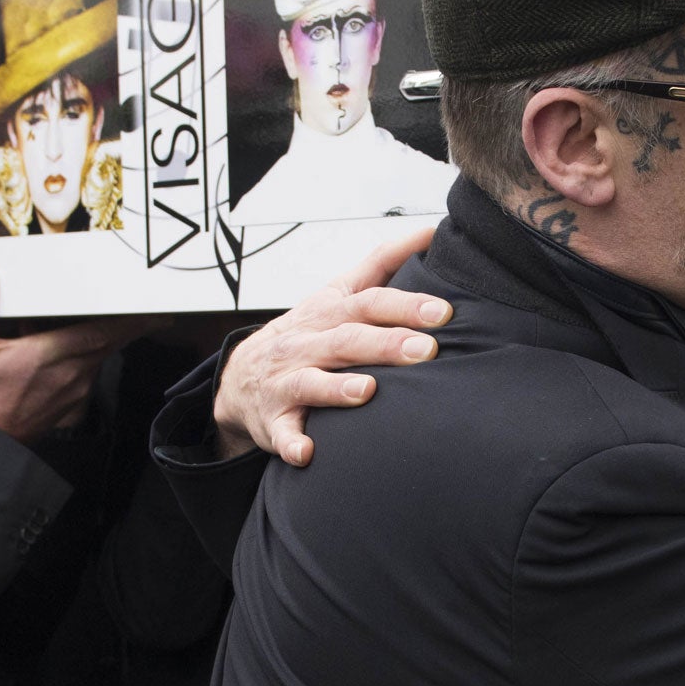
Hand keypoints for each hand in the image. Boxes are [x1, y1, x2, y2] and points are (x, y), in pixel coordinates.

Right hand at [0, 270, 145, 442]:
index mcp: (51, 353)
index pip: (102, 332)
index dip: (129, 321)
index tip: (152, 312)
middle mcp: (71, 371)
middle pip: (111, 342)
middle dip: (129, 325)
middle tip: (146, 310)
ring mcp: (77, 388)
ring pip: (101, 356)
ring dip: (103, 340)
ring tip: (94, 324)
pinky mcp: (76, 400)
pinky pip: (90, 371)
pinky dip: (87, 357)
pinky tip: (69, 351)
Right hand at [212, 226, 450, 466]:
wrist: (241, 375)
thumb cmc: (306, 332)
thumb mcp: (336, 292)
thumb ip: (382, 263)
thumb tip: (429, 232)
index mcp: (328, 312)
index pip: (368, 301)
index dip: (404, 304)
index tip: (442, 311)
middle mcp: (307, 342)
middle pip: (347, 339)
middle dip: (386, 344)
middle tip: (427, 351)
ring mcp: (286, 381)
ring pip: (311, 381)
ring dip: (337, 387)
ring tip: (368, 390)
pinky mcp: (273, 420)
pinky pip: (281, 433)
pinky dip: (291, 443)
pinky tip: (307, 453)